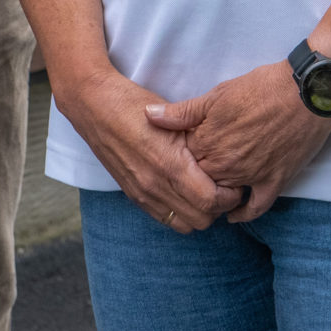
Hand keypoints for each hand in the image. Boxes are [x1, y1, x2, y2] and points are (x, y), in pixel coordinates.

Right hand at [59, 68, 244, 233]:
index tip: (236, 182)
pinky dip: (181, 213)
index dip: (230, 195)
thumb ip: (199, 141)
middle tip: (224, 187)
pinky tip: (185, 192)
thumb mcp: (174, 116)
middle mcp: (155, 185)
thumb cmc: (136, 105)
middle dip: (219, 207)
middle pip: (202, 219)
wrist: (95, 107)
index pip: (211, 201)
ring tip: (205, 191)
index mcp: (169, 164)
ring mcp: (142, 194)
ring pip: (185, 225)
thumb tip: (226, 156)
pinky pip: (165, 219)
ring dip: (200, 213)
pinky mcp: (134, 196)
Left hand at [147, 62, 330, 223]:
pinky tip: (233, 214)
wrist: (306, 93)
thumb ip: (182, 112)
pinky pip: (255, 207)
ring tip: (207, 189)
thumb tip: (149, 116)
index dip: (181, 157)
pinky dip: (243, 213)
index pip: (182, 161)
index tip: (179, 153)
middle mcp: (225, 165)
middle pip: (200, 181)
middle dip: (195, 178)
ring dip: (215, 193)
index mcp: (207, 143)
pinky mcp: (274, 182)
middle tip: (191, 173)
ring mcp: (250, 176)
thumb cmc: (262, 88)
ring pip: (223, 195)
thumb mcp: (217, 94)